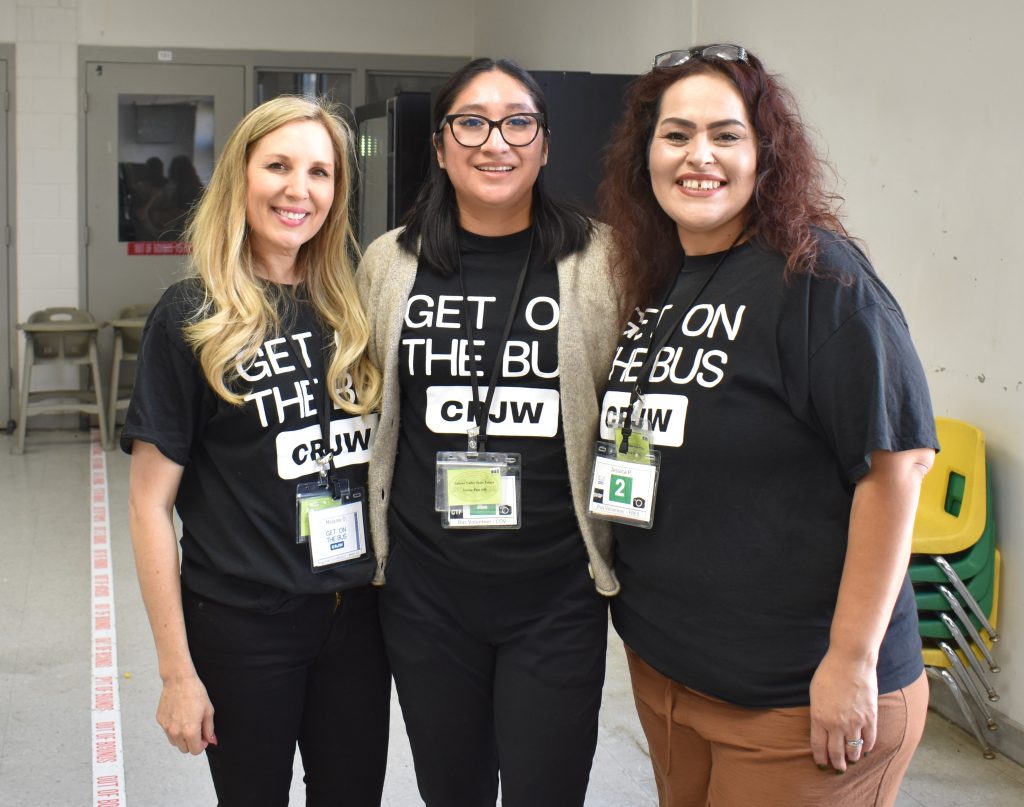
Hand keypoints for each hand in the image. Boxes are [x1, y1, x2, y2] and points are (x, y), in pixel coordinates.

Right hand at [156, 673, 216, 754]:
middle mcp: (176, 732)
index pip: (195, 751)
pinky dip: (174, 729)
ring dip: (182, 738)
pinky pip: (168, 732)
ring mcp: (166, 727)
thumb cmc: (195, 692)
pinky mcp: (160, 721)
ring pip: (175, 743)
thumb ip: (209, 729)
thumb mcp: (208, 711)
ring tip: (188, 722)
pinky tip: (179, 716)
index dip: (202, 745)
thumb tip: (211, 741)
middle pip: (184, 749)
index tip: (204, 737)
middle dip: (192, 743)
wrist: (178, 680)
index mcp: (190, 731)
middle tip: (197, 730)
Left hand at [809, 649, 877, 771]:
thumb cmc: (829, 672)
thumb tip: (821, 727)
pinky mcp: (870, 717)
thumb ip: (818, 713)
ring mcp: (855, 722)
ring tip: (851, 760)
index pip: (818, 746)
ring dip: (852, 757)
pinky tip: (865, 749)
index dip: (820, 758)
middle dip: (836, 763)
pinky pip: (870, 739)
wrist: (851, 661)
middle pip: (836, 752)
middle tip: (838, 768)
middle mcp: (836, 724)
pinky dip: (867, 747)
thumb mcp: (815, 693)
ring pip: (854, 749)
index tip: (821, 764)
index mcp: (819, 717)